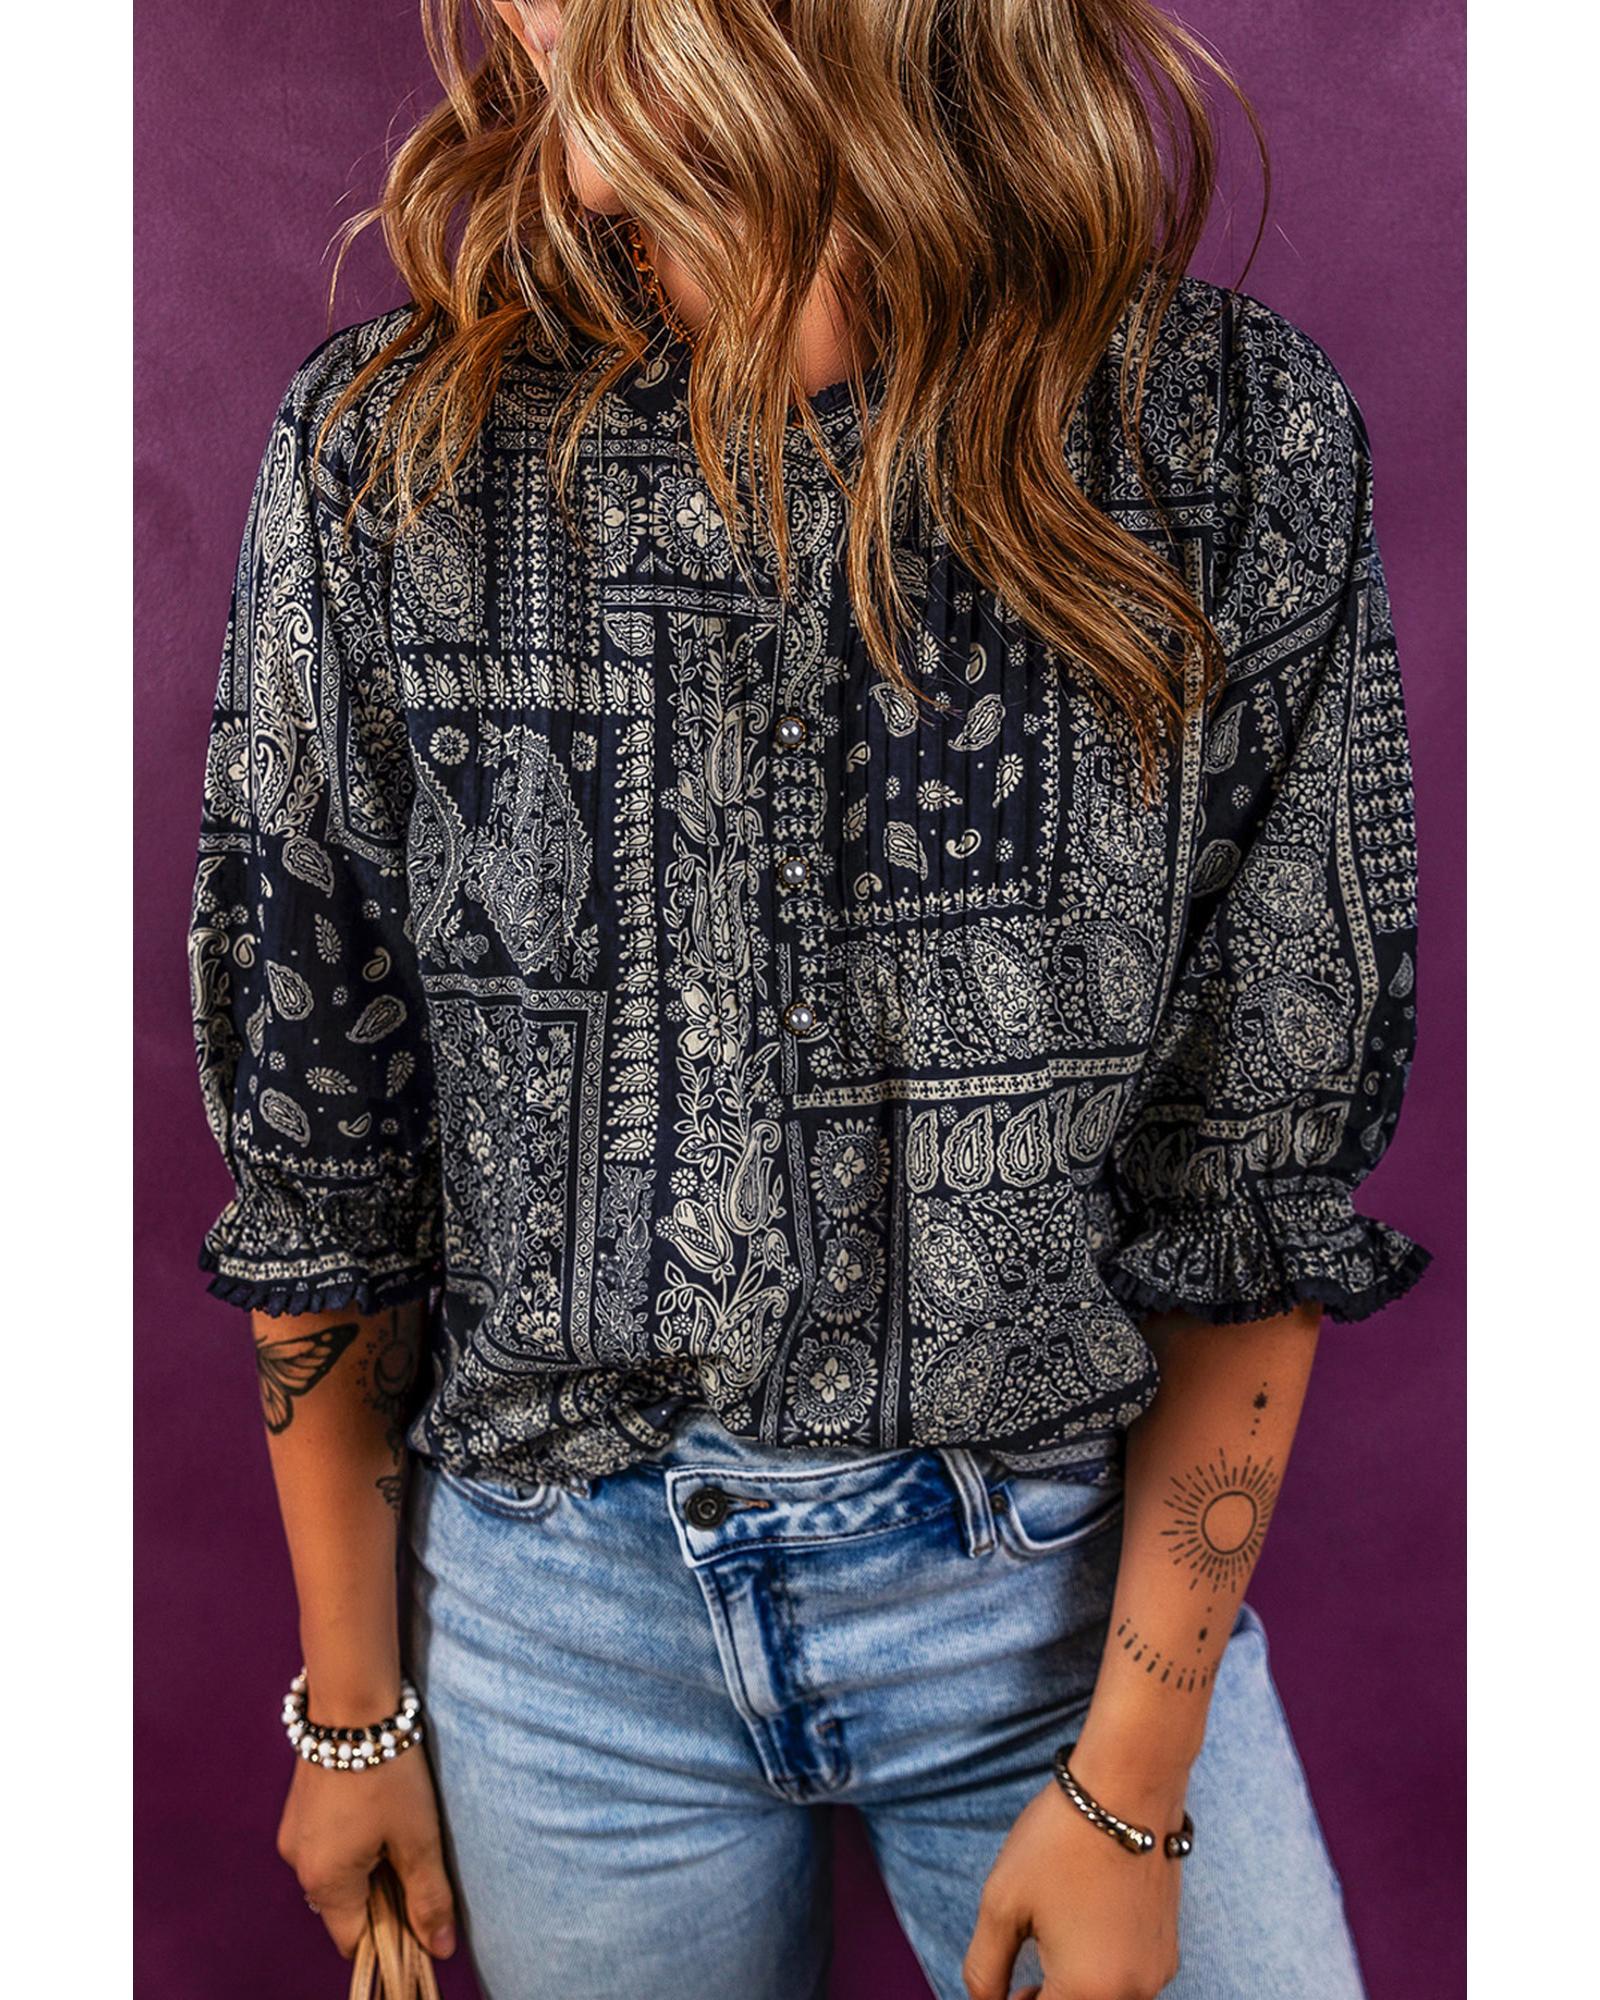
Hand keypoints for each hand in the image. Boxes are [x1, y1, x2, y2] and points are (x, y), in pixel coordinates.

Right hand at [276, 1748, 457, 1963]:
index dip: (391, 1935)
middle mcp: (299, 1864)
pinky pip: (327, 1843)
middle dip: (382, 1895)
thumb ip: (428, 1898)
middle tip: (416, 1856)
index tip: (420, 1908)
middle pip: (345, 1907)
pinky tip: (379, 1807)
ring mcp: (294, 1833)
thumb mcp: (418, 1837)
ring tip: (400, 1825)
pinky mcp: (299, 1807)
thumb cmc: (389, 1771)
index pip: (355, 1941)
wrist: (352, 1701)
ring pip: (337, 1872)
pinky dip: (353, 1840)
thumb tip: (440, 1950)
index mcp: (325, 1882)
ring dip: (369, 1864)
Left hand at [963, 1757, 1186, 1999]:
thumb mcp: (1001, 1904)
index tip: (1003, 1991)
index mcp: (1087, 1991)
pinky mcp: (1168, 1949)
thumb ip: (985, 1970)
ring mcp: (1156, 1973)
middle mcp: (1131, 1993)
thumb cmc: (1059, 1841)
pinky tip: (1082, 1930)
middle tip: (1016, 1985)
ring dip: (1073, 1991)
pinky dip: (1101, 1972)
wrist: (1126, 1788)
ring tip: (1048, 1948)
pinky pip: (1127, 1981)